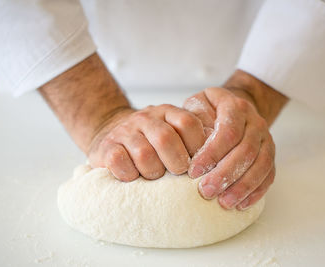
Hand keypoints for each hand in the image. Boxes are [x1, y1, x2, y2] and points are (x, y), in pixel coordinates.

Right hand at [88, 104, 206, 180]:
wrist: (110, 136)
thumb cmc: (149, 143)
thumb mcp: (172, 133)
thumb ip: (191, 141)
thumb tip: (218, 161)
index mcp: (167, 113)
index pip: (188, 123)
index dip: (197, 146)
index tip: (198, 165)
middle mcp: (146, 118)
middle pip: (166, 139)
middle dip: (176, 163)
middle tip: (177, 174)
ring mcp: (125, 131)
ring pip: (144, 153)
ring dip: (153, 172)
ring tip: (155, 177)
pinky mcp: (106, 147)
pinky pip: (120, 162)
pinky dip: (130, 174)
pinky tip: (134, 177)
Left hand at [184, 71, 285, 209]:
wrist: (233, 108)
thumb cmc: (208, 110)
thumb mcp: (197, 105)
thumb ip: (194, 120)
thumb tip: (196, 147)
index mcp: (236, 107)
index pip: (228, 131)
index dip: (212, 153)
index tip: (193, 171)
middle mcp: (255, 121)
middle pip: (246, 150)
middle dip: (226, 174)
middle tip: (206, 191)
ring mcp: (266, 139)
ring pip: (261, 165)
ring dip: (242, 186)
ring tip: (224, 203)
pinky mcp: (270, 154)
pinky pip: (269, 175)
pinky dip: (256, 192)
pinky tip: (241, 204)